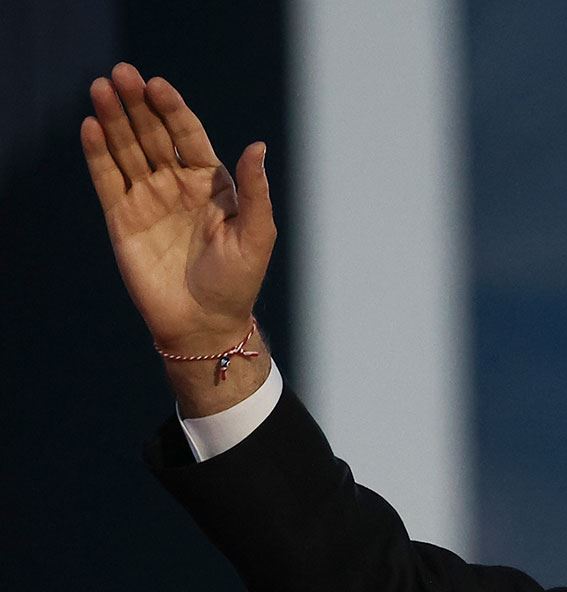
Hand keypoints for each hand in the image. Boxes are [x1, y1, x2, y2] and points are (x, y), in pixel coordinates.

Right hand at [82, 63, 275, 354]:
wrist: (205, 323)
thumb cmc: (238, 282)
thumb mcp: (257, 235)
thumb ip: (255, 191)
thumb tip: (257, 147)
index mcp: (210, 183)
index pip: (188, 135)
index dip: (173, 109)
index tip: (158, 85)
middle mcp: (177, 184)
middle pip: (153, 134)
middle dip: (138, 104)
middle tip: (121, 73)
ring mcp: (148, 199)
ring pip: (127, 150)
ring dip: (114, 119)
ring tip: (101, 88)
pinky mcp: (122, 219)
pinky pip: (107, 179)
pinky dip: (97, 153)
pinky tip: (90, 126)